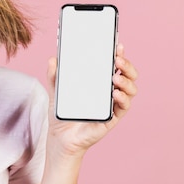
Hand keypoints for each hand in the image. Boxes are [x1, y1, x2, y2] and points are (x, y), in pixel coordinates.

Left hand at [47, 44, 137, 158]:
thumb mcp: (56, 92)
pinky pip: (124, 107)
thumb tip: (53, 59)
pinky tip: (116, 94)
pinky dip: (123, 99)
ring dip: (126, 81)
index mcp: (100, 83)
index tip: (118, 46)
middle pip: (128, 75)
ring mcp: (113, 105)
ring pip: (131, 89)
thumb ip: (54, 77)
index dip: (119, 55)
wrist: (60, 138)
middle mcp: (110, 92)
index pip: (115, 66)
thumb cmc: (62, 114)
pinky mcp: (112, 118)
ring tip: (115, 77)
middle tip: (117, 60)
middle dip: (127, 65)